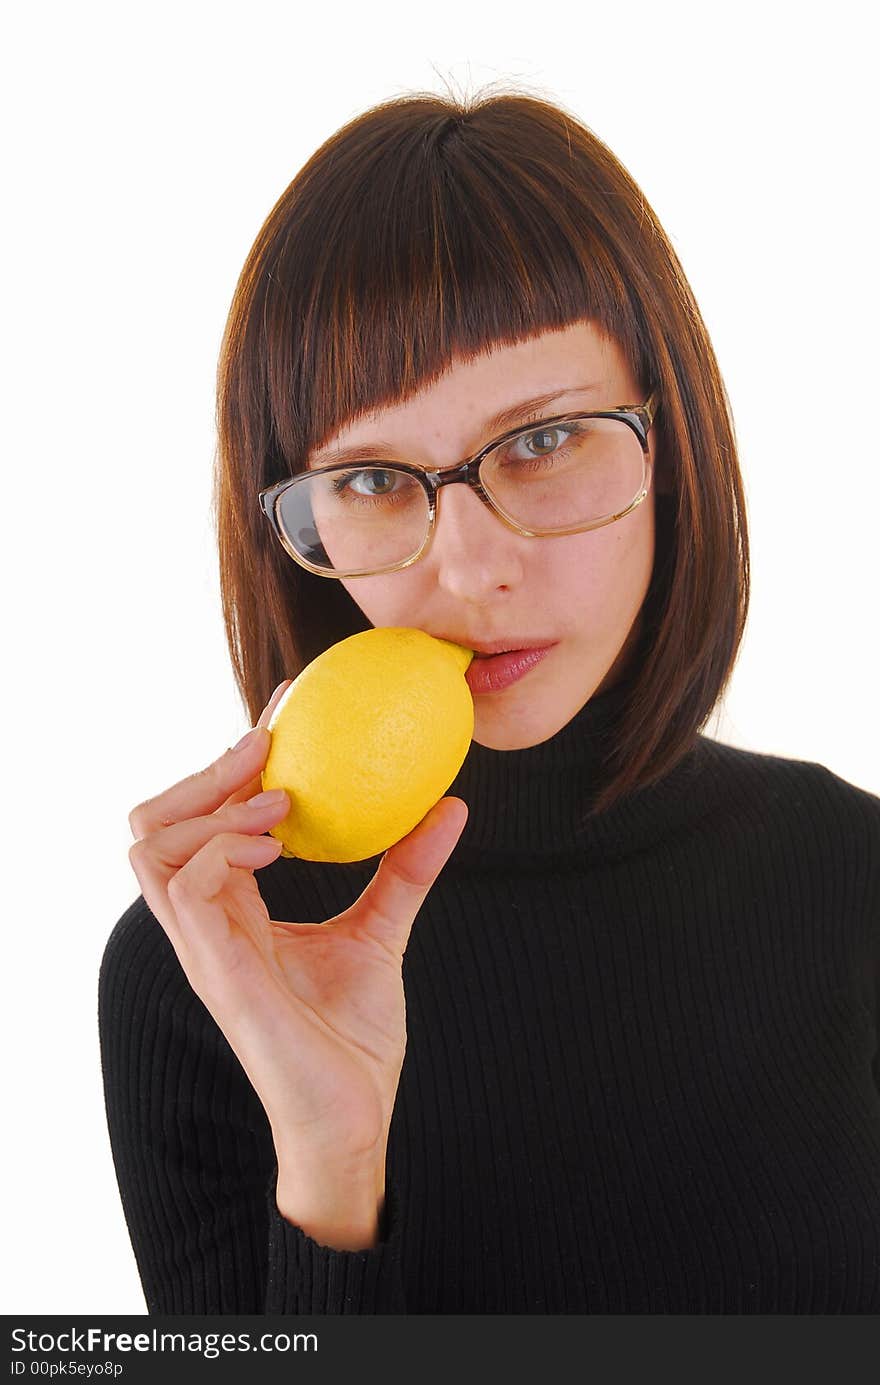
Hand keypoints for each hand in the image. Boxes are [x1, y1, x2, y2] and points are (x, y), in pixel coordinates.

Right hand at [127, 682, 467, 1241]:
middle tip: (268, 751)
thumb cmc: (351, 1037)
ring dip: (212, 808)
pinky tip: (276, 847)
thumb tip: (451, 807)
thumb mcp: (380, 932)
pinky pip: (188, 891)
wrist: (354, 1119)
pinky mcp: (222, 976)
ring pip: (150, 849)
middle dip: (203, 775)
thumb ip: (402, 871)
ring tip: (278, 806)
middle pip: (151, 824)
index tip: (280, 715)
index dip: (227, 763)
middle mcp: (204, 926)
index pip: (198, 821)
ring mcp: (204, 950)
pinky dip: (224, 851)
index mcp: (229, 913)